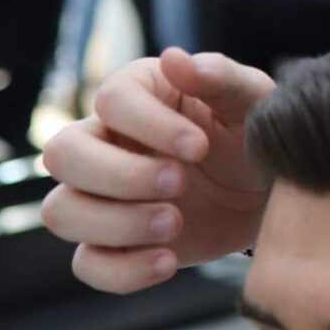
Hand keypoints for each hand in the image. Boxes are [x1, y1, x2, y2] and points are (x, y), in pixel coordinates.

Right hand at [41, 47, 275, 293]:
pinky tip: (169, 260)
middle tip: (179, 184)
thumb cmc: (255, 133)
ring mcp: (102, 196)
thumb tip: (173, 58)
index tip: (200, 147)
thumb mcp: (251, 101)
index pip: (110, 100)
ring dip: (114, 223)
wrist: (269, 193)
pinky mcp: (114, 244)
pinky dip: (122, 270)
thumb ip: (218, 77)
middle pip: (63, 155)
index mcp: (136, 94)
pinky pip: (86, 264)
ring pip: (61, 211)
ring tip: (173, 225)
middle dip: (119, 175)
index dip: (148, 125)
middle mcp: (105, 141)